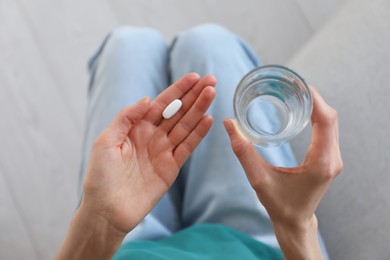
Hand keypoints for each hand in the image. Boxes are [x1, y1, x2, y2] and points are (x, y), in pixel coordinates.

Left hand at [81, 73, 215, 233]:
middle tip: (211, 81)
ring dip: (200, 110)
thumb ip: (126, 118)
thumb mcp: (106, 142)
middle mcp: (153, 136)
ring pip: (186, 126)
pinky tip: (208, 120)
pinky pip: (187, 148)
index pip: (162, 103)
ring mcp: (163, 152)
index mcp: (137, 127)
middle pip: (178, 112)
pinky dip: (198, 135)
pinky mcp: (171, 168)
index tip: (194, 77)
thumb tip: (147, 99)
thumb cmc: (100, 177)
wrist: (106, 210)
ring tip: (213, 94)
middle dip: (194, 96)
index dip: (178, 90)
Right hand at [223, 86, 341, 258]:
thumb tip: (229, 123)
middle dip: (314, 99)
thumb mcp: (258, 178)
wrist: (294, 222)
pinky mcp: (329, 159)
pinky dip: (317, 117)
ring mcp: (333, 159)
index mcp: (320, 163)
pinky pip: (328, 131)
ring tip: (296, 94)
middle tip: (293, 85)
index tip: (300, 84)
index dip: (315, 99)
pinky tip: (303, 111)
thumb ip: (242, 150)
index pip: (326, 121)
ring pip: (331, 124)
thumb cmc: (278, 204)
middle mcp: (332, 159)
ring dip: (316, 107)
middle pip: (331, 119)